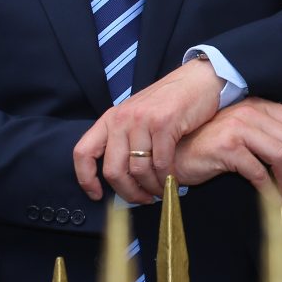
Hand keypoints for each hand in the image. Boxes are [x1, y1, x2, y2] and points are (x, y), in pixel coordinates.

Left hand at [73, 59, 223, 202]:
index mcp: (110, 119)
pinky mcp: (163, 123)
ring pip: (138, 169)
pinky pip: (161, 163)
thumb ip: (125, 141)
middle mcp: (121, 118)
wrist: (197, 81)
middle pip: (113, 170)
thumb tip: (121, 178)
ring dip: (151, 187)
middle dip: (128, 192)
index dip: (86, 178)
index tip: (96, 195)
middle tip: (142, 199)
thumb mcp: (137, 117)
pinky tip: (172, 181)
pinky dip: (167, 178)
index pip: (83, 152)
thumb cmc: (169, 103)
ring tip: (160, 191)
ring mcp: (141, 120)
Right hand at [171, 98, 281, 203]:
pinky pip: (258, 171)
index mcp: (257, 106)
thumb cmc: (208, 145)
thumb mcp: (241, 130)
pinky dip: (269, 189)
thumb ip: (267, 127)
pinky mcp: (227, 147)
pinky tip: (270, 198)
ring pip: (281, 154)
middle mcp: (249, 112)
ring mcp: (237, 128)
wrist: (176, 154)